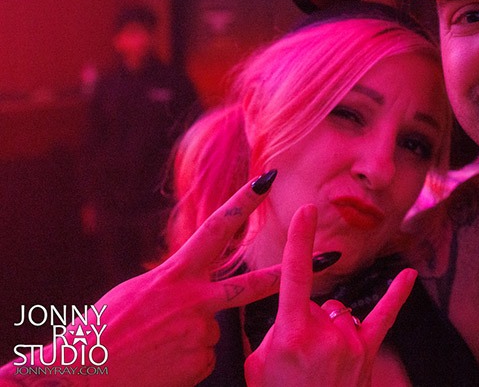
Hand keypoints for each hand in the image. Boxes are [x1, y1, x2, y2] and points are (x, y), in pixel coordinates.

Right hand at [1, 173, 282, 385]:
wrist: (77, 377)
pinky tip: (159, 366)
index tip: (268, 178)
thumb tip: (199, 289)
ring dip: (189, 338)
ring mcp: (201, 334)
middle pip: (253, 284)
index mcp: (173, 275)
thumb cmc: (100, 332)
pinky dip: (184, 361)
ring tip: (152, 349)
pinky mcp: (201, 363)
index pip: (215, 229)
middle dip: (293, 272)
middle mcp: (193, 302)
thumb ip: (175, 285)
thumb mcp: (136, 293)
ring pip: (213, 330)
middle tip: (334, 256)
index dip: (243, 201)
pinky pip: (204, 357)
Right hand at [244, 205, 416, 386]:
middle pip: (315, 302)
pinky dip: (397, 294)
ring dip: (328, 327)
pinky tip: (408, 274)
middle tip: (294, 360)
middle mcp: (325, 333)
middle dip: (304, 322)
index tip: (306, 210)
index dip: (300, 240)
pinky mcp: (367, 352)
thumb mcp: (257, 364)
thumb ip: (271, 329)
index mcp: (290, 333)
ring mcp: (349, 342)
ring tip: (317, 364)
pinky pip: (384, 315)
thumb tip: (290, 309)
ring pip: (338, 311)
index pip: (295, 275)